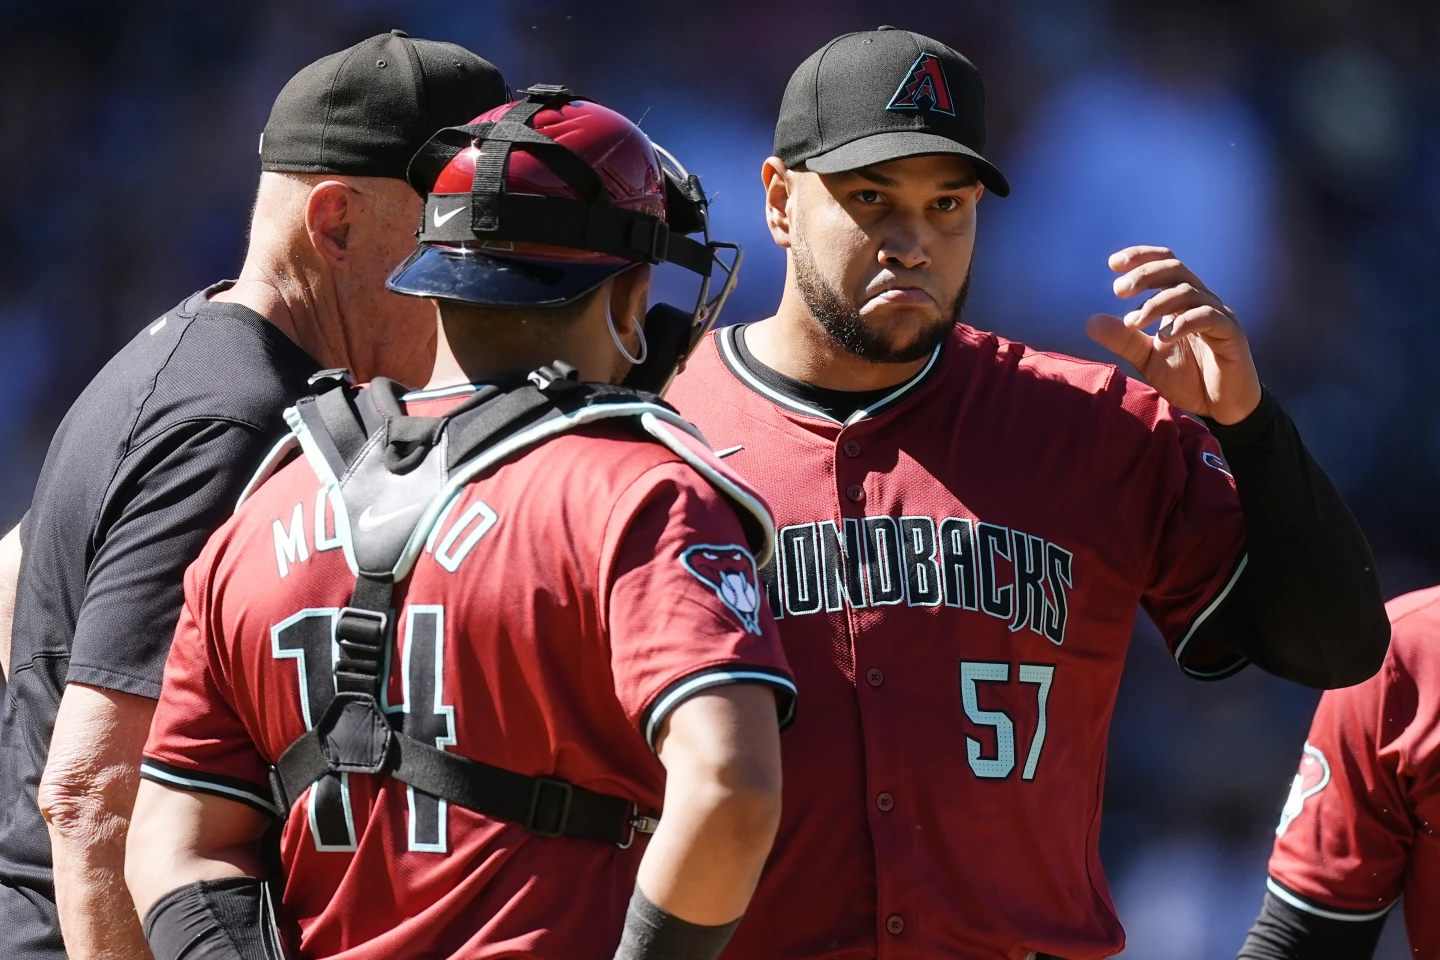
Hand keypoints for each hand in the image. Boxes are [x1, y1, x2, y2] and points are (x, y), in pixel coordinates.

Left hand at [1085, 246, 1261, 424]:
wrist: (1220, 406)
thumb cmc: (1188, 379)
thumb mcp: (1147, 359)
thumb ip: (1123, 340)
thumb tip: (1090, 322)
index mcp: (1181, 302)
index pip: (1164, 265)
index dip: (1141, 257)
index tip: (1113, 263)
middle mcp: (1201, 301)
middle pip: (1175, 269)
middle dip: (1145, 275)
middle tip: (1118, 290)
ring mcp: (1218, 315)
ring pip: (1188, 292)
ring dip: (1156, 303)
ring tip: (1133, 322)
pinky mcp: (1232, 333)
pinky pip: (1208, 317)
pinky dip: (1182, 324)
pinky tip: (1162, 339)